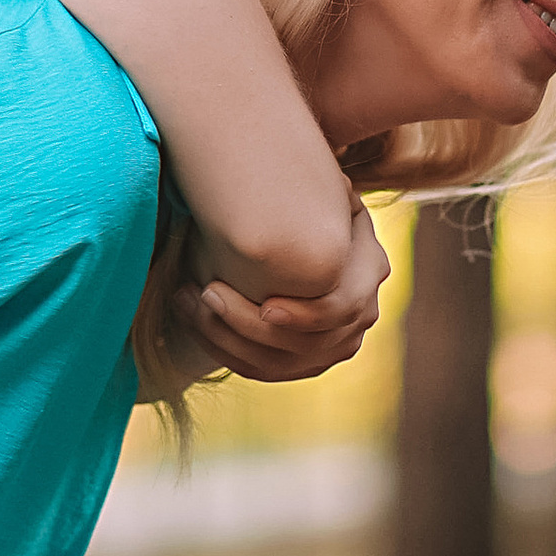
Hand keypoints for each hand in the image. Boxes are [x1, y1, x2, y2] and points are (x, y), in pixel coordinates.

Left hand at [194, 194, 389, 386]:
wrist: (296, 228)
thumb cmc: (304, 201)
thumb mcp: (323, 189)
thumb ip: (326, 191)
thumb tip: (331, 186)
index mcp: (368, 270)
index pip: (341, 309)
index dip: (306, 314)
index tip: (266, 305)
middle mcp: (359, 315)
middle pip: (304, 343)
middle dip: (248, 324)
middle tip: (205, 292)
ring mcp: (332, 344)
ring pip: (276, 362)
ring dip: (225, 336)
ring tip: (187, 298)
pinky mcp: (303, 362)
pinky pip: (260, 369)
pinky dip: (222, 349)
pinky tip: (191, 318)